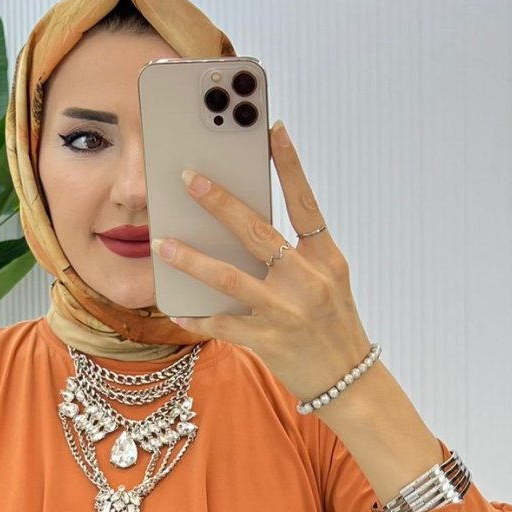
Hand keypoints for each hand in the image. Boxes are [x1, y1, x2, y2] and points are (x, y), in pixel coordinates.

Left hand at [151, 121, 374, 406]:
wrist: (347, 381)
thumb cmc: (332, 324)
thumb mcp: (328, 279)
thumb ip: (296, 252)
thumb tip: (245, 223)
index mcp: (326, 258)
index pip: (305, 203)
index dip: (290, 166)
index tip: (272, 129)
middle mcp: (307, 281)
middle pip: (257, 232)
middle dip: (220, 202)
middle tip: (188, 177)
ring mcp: (286, 312)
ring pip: (229, 278)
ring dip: (192, 259)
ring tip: (163, 243)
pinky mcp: (267, 341)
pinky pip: (222, 325)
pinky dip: (197, 317)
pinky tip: (176, 309)